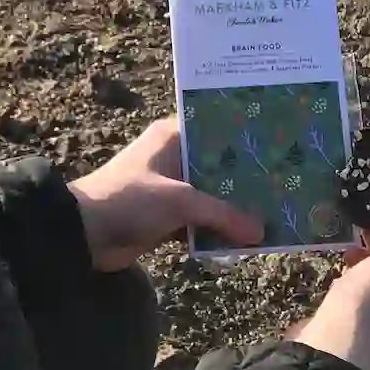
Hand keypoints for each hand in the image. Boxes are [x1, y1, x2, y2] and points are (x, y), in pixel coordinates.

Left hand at [67, 116, 263, 269]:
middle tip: (286, 186)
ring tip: (274, 216)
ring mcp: (170, 188)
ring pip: (212, 196)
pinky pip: (200, 221)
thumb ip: (222, 214)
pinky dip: (216, 230)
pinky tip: (244, 240)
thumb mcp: (180, 202)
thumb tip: (261, 231)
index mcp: (173, 137)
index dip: (246, 138)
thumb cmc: (128, 200)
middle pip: (219, 166)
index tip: (279, 145)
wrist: (82, 235)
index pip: (218, 129)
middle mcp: (173, 157)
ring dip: (234, 209)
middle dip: (247, 180)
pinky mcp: (166, 216)